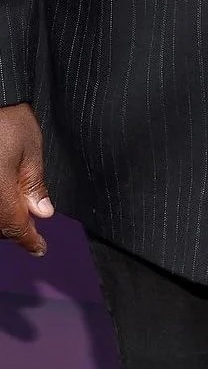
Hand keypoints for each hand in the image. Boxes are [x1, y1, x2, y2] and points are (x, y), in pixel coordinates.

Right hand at [0, 102, 52, 254]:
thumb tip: (43, 213)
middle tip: (33, 228)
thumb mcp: (30, 148)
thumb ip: (34, 184)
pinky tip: (4, 200)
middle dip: (14, 229)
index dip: (28, 239)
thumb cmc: (8, 119)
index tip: (40, 249)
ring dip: (2, 218)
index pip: (13, 225)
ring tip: (19, 213)